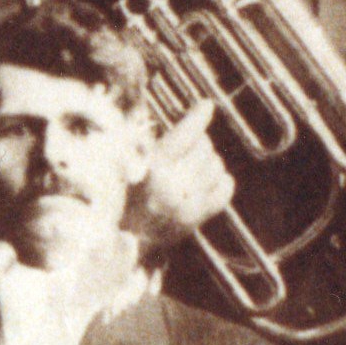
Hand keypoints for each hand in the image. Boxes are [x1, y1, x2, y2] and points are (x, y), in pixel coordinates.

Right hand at [130, 100, 234, 251]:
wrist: (123, 238)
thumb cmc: (121, 195)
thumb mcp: (127, 164)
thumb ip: (150, 143)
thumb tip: (185, 122)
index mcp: (152, 169)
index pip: (185, 135)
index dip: (198, 117)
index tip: (206, 106)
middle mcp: (173, 186)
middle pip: (204, 148)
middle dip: (197, 143)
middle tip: (185, 149)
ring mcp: (188, 204)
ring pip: (216, 166)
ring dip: (208, 161)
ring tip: (191, 166)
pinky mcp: (198, 219)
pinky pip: (224, 189)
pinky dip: (220, 180)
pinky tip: (208, 180)